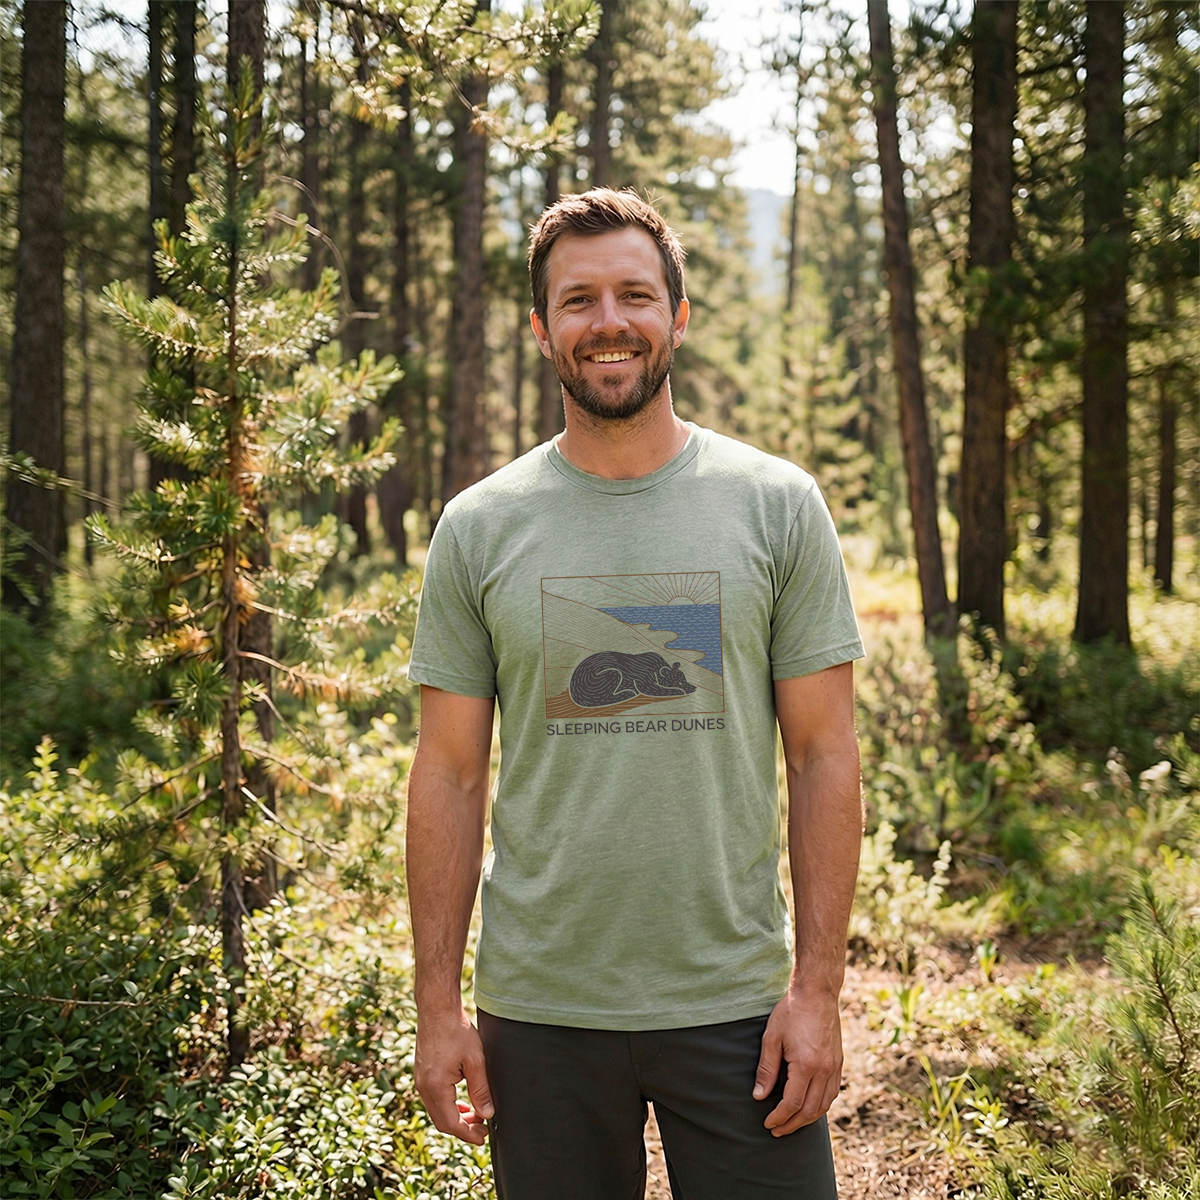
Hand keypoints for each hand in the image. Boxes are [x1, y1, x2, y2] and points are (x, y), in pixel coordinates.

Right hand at [414, 1009, 494, 1144]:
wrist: (437, 1009)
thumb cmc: (456, 1031)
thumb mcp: (475, 1060)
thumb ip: (481, 1089)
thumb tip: (487, 1114)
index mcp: (436, 1087)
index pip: (451, 1123)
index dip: (468, 1134)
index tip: (482, 1138)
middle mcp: (424, 1087)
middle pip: (442, 1121)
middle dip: (463, 1128)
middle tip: (482, 1129)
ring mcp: (420, 1080)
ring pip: (437, 1111)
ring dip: (456, 1116)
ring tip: (475, 1115)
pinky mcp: (422, 1073)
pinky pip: (434, 1099)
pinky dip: (448, 1105)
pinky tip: (462, 1102)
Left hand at [753, 985, 843, 1136]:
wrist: (817, 992)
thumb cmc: (791, 1011)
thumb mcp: (772, 1037)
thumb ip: (766, 1069)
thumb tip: (759, 1096)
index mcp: (806, 1065)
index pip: (792, 1104)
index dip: (779, 1117)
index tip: (768, 1123)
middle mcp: (824, 1071)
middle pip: (809, 1110)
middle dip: (792, 1124)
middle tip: (777, 1130)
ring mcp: (835, 1067)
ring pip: (824, 1105)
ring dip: (807, 1118)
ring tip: (791, 1123)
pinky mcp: (839, 1062)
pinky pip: (832, 1093)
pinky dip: (820, 1105)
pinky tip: (809, 1106)